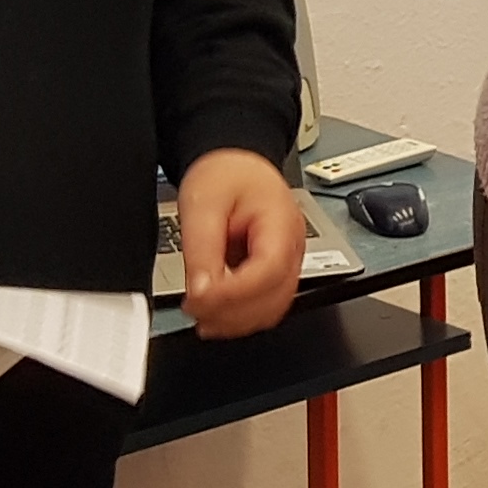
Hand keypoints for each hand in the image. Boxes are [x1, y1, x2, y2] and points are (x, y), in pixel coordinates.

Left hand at [176, 146, 306, 338]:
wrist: (237, 166)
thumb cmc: (227, 176)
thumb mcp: (204, 203)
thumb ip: (203, 247)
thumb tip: (201, 291)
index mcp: (282, 222)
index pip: (269, 270)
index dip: (234, 293)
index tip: (198, 299)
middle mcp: (293, 247)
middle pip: (276, 296)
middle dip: (233, 312)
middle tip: (193, 310)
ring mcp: (289, 262)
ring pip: (274, 308)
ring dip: (237, 320)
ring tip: (201, 315)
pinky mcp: (276, 273)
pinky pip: (267, 304)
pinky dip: (242, 316)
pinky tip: (216, 313)